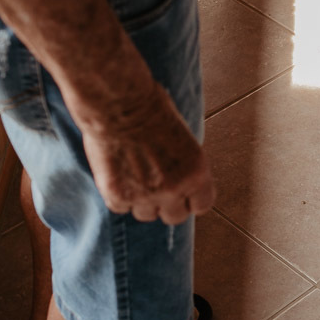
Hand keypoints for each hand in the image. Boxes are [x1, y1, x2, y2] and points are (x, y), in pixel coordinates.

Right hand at [78, 84, 214, 224]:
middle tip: (157, 186)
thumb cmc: (151, 108)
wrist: (119, 103)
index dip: (191, 199)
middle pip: (175, 216)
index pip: (202, 205)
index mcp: (196, 173)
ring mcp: (145, 195)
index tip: (184, 193)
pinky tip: (118, 175)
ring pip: (146, 215)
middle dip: (168, 204)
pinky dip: (118, 196)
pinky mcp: (117, 195)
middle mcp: (174, 188)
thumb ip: (184, 165)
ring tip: (134, 176)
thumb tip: (181, 179)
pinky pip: (120, 207)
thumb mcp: (183, 138)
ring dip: (142, 201)